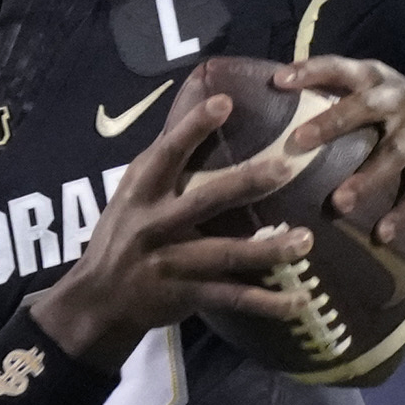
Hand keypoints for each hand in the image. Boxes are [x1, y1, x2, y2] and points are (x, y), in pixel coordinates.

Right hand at [29, 82, 317, 367]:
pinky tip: (300, 300)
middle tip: (285, 168)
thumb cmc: (122, 236)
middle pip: (205, 201)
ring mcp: (172, 263)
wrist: (98, 301)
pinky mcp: (187, 296)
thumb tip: (194, 110)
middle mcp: (155, 225)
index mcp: (141, 193)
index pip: (167, 154)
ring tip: (306, 240)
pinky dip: (268, 303)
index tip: (225, 102)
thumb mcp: (129, 196)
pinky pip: (233, 298)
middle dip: (245, 183)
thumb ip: (161, 164)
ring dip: (268, 249)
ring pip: (226, 255)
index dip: (193, 127)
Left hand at [278, 55, 404, 249]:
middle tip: (299, 141)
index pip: (342, 68)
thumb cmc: (391, 107)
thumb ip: (332, 89)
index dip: (311, 71)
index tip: (279, 81)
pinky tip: (381, 234)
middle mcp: (400, 102)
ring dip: (366, 180)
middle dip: (333, 123)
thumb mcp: (370, 87)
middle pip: (367, 107)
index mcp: (377, 79)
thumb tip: (273, 91)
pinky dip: (402, 215)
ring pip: (393, 155)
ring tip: (339, 203)